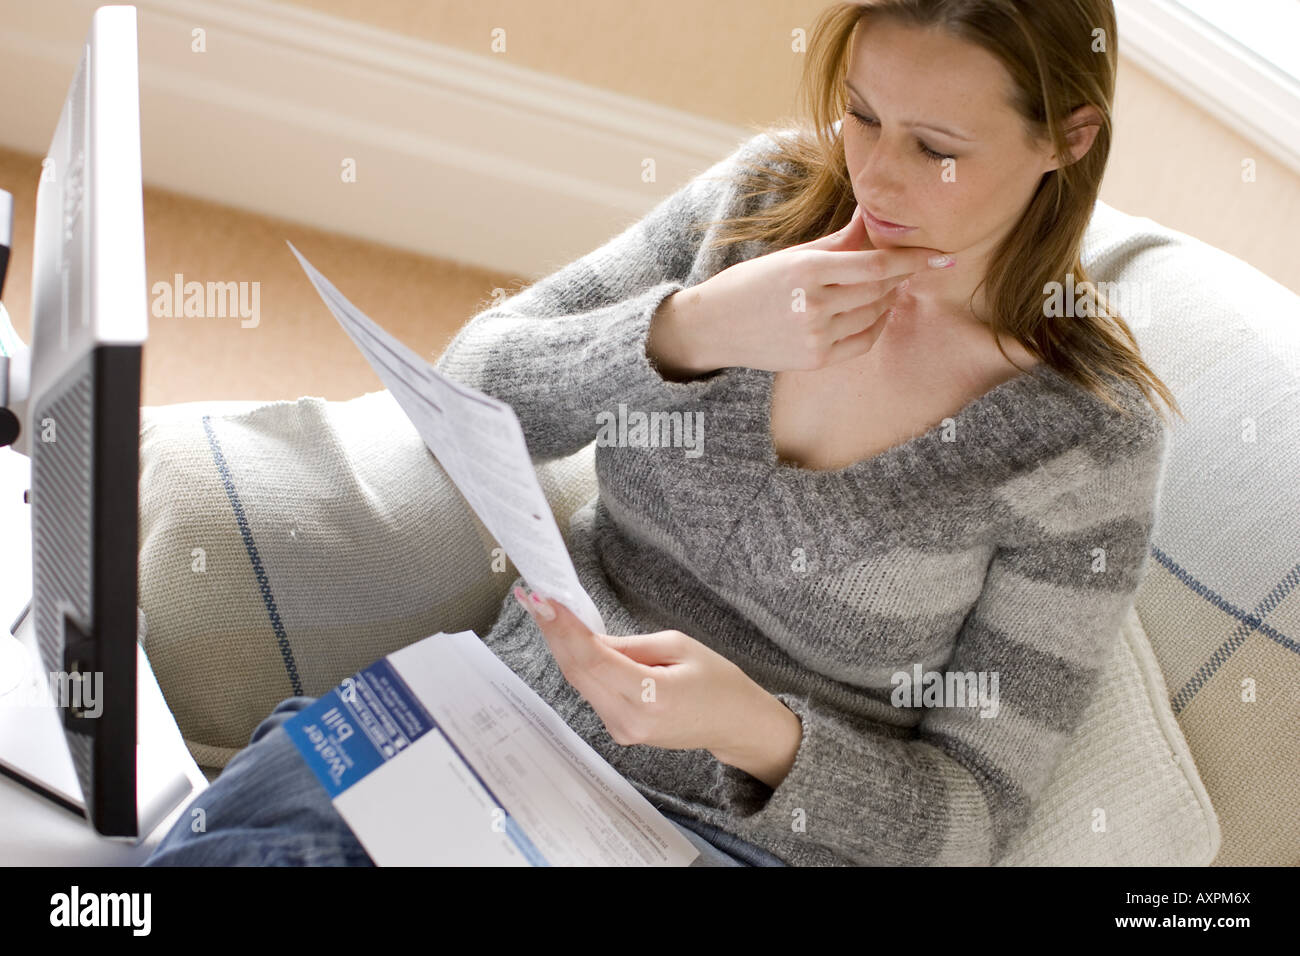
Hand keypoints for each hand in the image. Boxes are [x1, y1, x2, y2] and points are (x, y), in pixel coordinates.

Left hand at [513, 586, 798, 782]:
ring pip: (580, 682)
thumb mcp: (678, 647)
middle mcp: (630, 719)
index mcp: (650, 696)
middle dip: (554, 633)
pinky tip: (572, 641)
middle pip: (578, 672)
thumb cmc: (716, 682)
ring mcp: (622, 730)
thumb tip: (589, 636)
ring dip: (563, 647)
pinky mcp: (620, 731)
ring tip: (547, 613)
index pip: (593, 659)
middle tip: (534, 600)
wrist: (733, 723)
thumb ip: (630, 645)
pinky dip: (580, 665)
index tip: (544, 601)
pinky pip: (592, 692)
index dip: (564, 629)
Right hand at [671, 205, 955, 372]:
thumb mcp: (793, 255)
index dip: (913, 259)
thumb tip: (873, 215)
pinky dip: (875, 324)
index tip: (941, 255)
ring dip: (886, 299)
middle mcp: (813, 305)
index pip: (876, 264)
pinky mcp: (816, 359)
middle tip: (909, 265)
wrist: (714, 326)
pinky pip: (863, 341)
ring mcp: (816, 336)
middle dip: (899, 276)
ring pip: (874, 314)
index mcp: (807, 270)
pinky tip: (872, 311)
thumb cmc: (754, 283)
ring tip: (883, 286)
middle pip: (880, 290)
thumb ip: (839, 240)